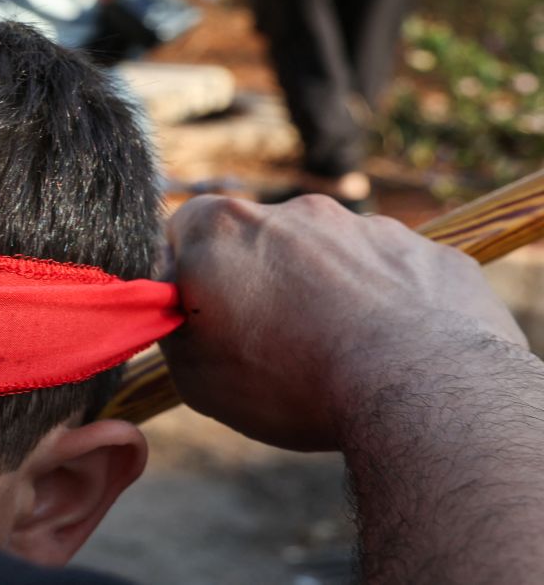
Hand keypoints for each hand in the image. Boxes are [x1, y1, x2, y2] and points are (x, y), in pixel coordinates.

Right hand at [159, 195, 526, 450]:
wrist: (418, 387)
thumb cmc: (292, 381)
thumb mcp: (196, 376)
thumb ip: (176, 330)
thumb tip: (179, 316)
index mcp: (223, 230)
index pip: (182, 235)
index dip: (187, 279)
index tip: (201, 319)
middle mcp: (293, 211)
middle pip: (259, 244)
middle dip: (259, 285)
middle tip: (271, 346)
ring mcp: (363, 226)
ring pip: (329, 259)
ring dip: (324, 296)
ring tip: (337, 358)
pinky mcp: (423, 251)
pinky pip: (390, 278)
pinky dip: (383, 308)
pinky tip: (388, 356)